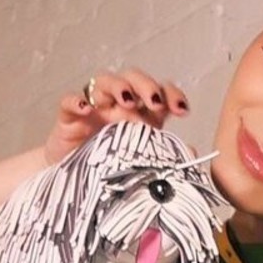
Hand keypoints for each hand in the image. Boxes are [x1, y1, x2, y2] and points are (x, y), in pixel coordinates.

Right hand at [44, 68, 190, 164]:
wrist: (77, 183)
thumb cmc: (113, 167)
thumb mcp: (144, 162)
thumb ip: (168, 156)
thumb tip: (193, 154)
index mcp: (142, 113)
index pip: (160, 92)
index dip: (172, 95)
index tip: (182, 110)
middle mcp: (119, 105)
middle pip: (133, 78)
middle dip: (146, 85)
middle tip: (155, 102)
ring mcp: (94, 108)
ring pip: (103, 81)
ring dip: (117, 86)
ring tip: (125, 101)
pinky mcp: (69, 118)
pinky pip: (69, 101)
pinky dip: (76, 101)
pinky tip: (85, 109)